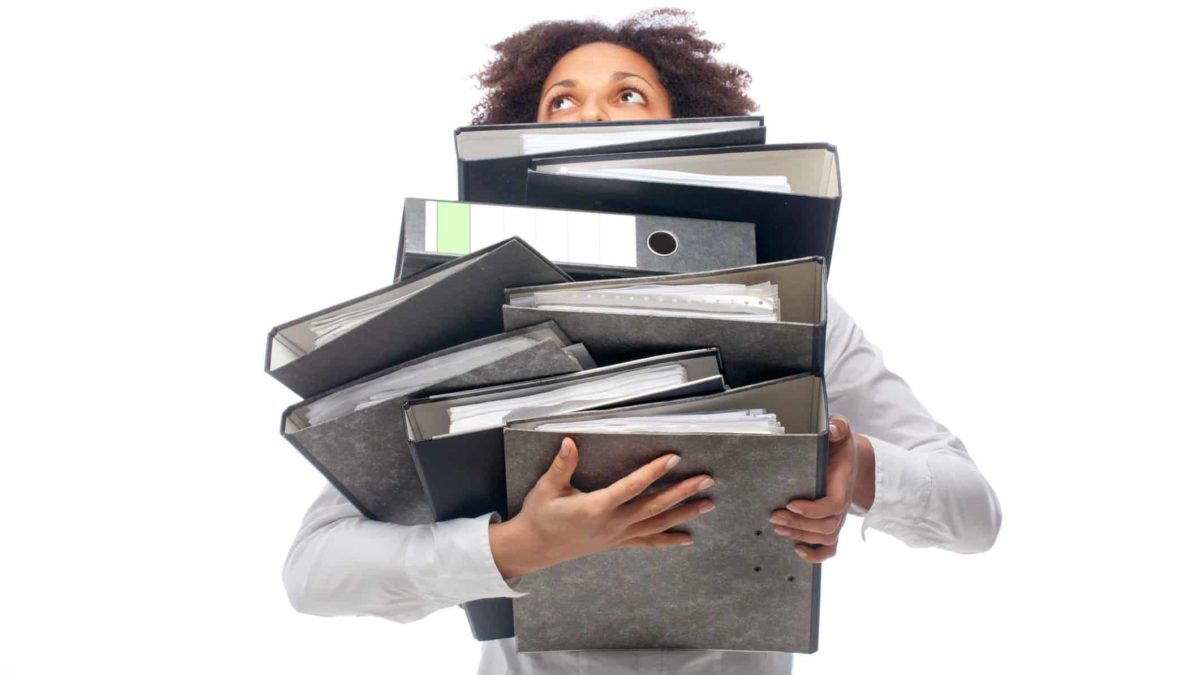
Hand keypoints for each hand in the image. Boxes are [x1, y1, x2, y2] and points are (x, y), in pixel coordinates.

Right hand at [489, 436, 715, 577]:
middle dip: (682, 492)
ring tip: (707, 504)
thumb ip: (562, 465)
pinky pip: (648, 542)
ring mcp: (617, 536)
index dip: (653, 471)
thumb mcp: (547, 488)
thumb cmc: (540, 515)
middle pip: (654, 507)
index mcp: (596, 507)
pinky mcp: (617, 543)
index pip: (632, 486)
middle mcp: (612, 524)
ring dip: (684, 514)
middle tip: (706, 479)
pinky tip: (688, 538)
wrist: (534, 548)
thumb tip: (569, 441)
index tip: (673, 457)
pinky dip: (669, 540)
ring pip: (657, 524)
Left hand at [768, 415, 868, 562]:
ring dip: (801, 536)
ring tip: (778, 527)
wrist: (850, 461)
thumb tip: (832, 428)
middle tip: (774, 516)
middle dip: (800, 524)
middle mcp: (842, 505)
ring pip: (826, 538)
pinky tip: (797, 549)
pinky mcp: (830, 524)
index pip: (835, 504)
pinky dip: (816, 555)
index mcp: (843, 483)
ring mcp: (837, 517)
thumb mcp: (841, 433)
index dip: (814, 509)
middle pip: (827, 526)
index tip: (791, 503)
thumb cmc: (840, 447)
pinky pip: (830, 549)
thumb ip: (838, 427)